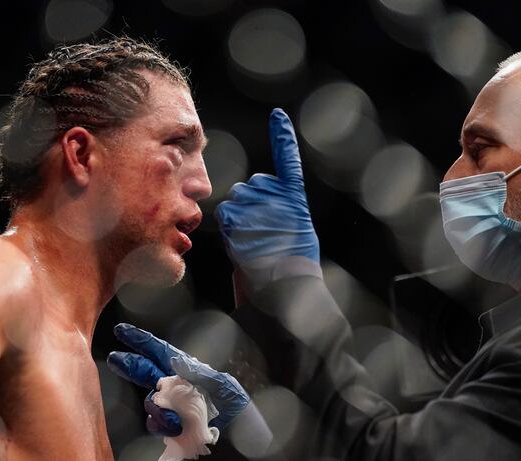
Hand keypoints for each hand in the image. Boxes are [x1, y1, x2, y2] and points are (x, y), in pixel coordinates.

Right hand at [106, 323, 249, 436]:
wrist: (238, 439)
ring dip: (157, 409)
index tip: (121, 331)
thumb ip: (197, 372)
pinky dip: (162, 425)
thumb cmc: (233, 406)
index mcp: (187, 369)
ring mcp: (170, 405)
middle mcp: (175, 384)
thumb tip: (176, 360)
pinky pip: (155, 423)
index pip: (160, 351)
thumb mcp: (222, 384)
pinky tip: (175, 428)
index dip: (140, 340)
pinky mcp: (169, 426)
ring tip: (175, 419)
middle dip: (129, 365)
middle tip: (114, 359)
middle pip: (144, 371)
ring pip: (150, 402)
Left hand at [215, 108, 319, 272]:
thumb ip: (277, 214)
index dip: (282, 137)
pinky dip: (230, 228)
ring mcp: (257, 201)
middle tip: (258, 235)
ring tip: (253, 242)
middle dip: (246, 209)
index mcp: (294, 196)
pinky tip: (244, 243)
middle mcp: (276, 192)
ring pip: (233, 202)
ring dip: (236, 220)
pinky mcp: (239, 213)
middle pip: (247, 190)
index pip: (288, 159)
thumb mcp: (293, 234)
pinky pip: (226, 214)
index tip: (277, 116)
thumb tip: (253, 213)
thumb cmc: (289, 267)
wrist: (285, 284)